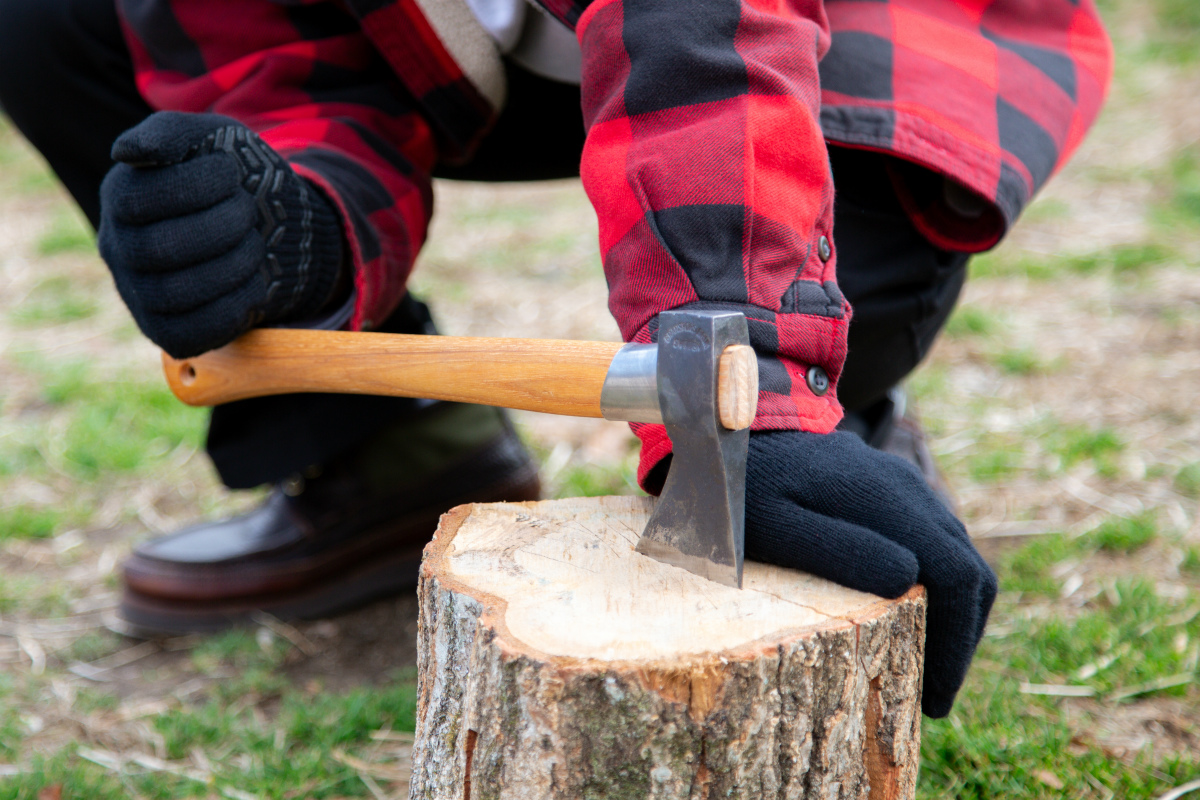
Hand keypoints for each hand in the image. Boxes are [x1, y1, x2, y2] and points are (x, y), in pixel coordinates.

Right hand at [98, 112, 344, 358]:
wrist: (272, 226)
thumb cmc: (231, 178)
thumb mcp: (211, 138)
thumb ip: (171, 133)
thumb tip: (128, 153)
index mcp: (121, 198)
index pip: (138, 199)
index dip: (196, 184)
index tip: (230, 173)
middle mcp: (120, 249)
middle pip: (159, 249)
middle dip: (222, 225)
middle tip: (247, 211)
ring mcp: (141, 296)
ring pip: (178, 294)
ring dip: (234, 265)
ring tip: (254, 245)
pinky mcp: (170, 333)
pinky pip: (196, 332)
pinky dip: (237, 305)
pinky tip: (254, 282)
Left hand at [744, 429, 995, 717]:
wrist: (727, 436)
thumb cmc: (742, 490)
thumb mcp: (774, 525)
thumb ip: (837, 548)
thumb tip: (908, 579)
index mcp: (887, 499)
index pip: (958, 577)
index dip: (956, 643)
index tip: (935, 698)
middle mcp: (908, 489)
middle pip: (971, 571)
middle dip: (961, 638)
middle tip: (933, 694)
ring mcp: (904, 486)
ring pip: (958, 558)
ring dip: (953, 616)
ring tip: (923, 667)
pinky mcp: (891, 491)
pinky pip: (936, 545)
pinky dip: (938, 590)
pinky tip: (907, 620)